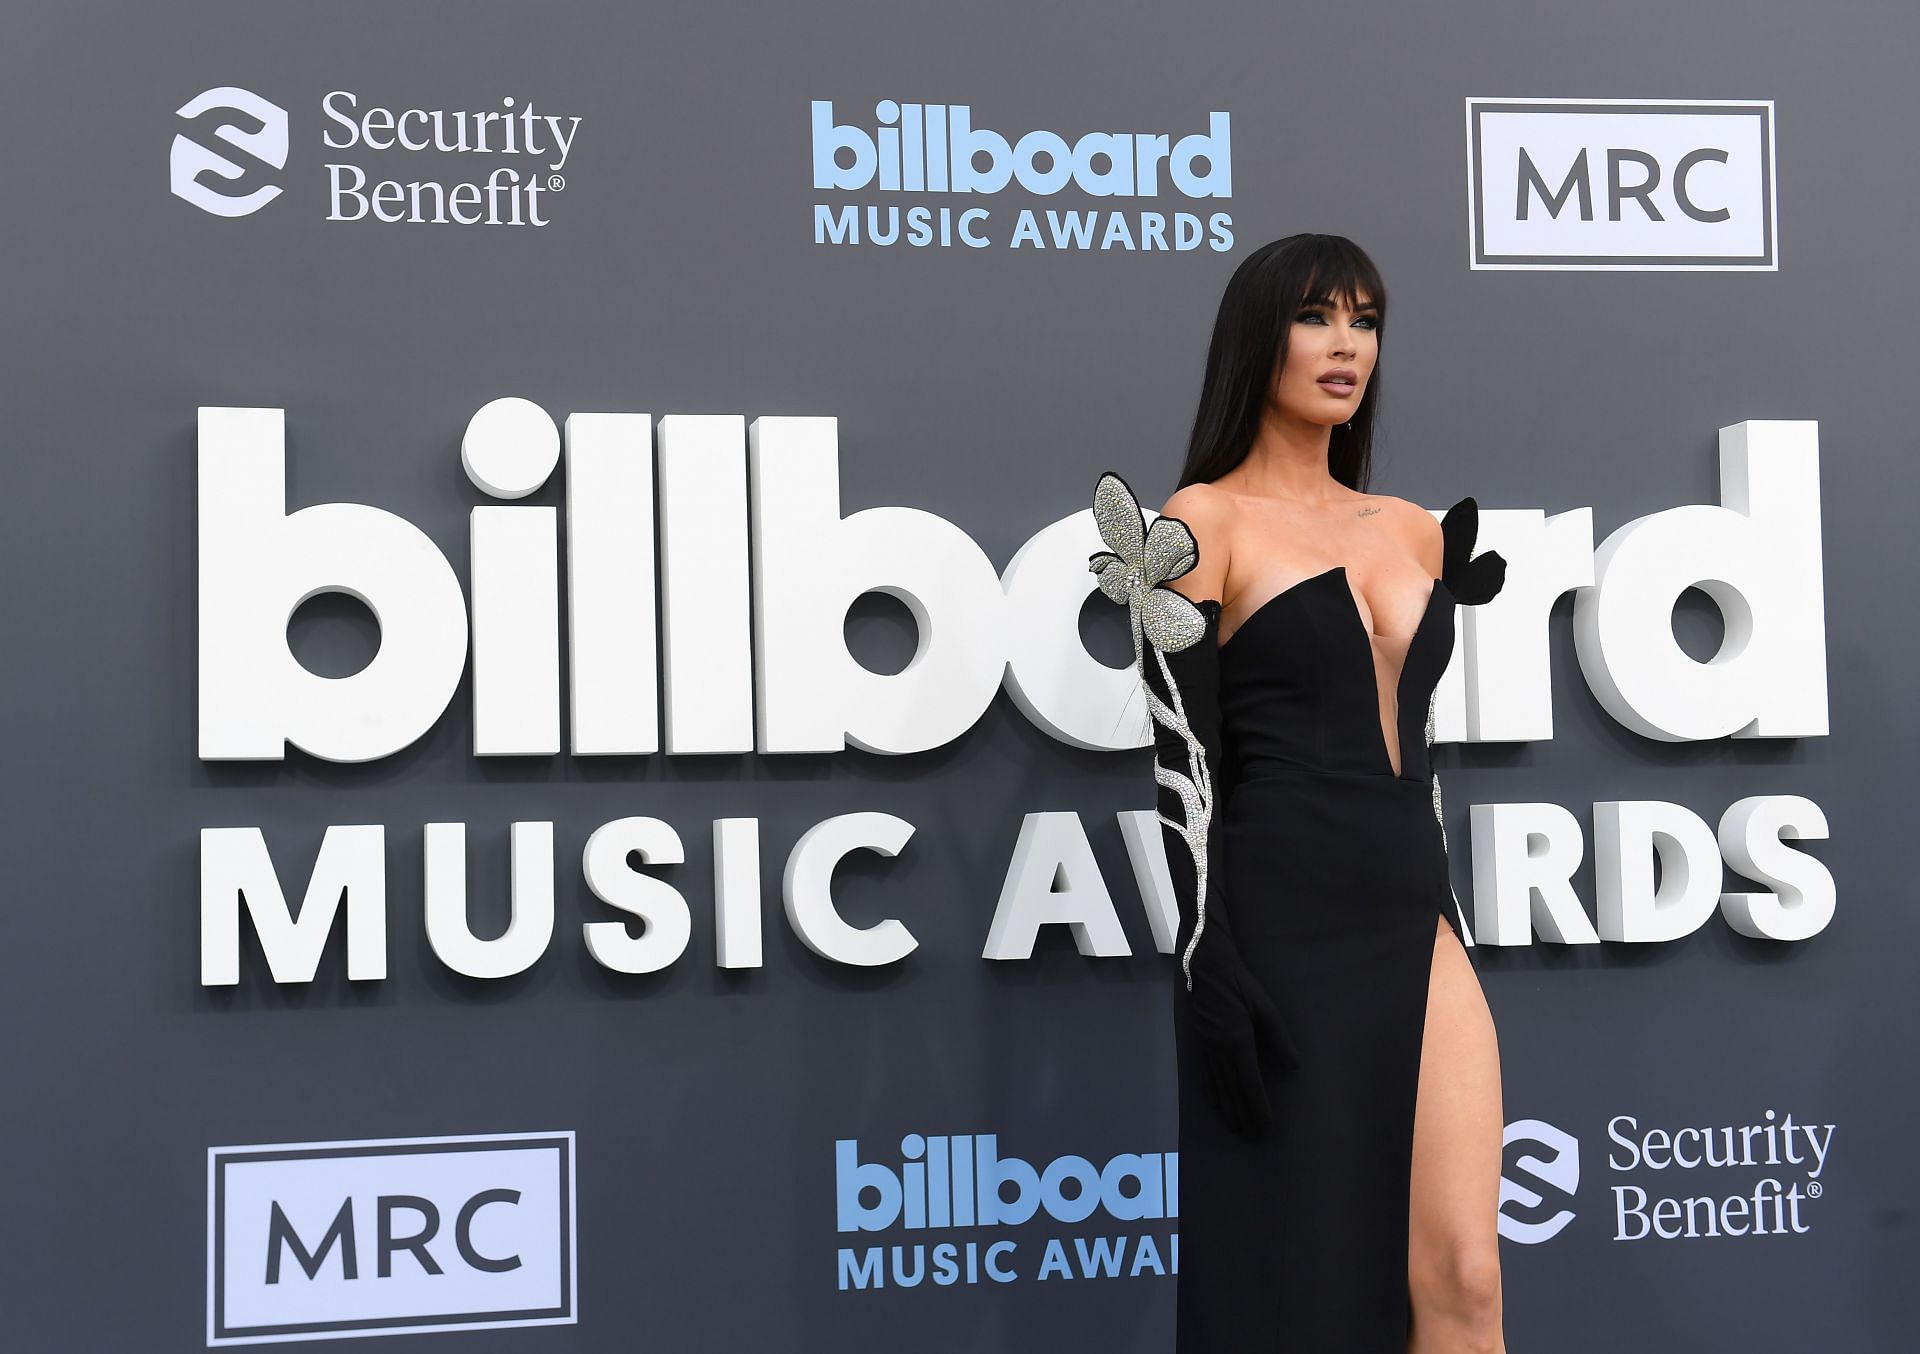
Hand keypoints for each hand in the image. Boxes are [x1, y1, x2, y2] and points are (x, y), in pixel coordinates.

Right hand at [1187, 936, 1299, 1139]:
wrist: (1206, 967)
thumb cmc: (1240, 984)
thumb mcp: (1266, 1007)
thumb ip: (1279, 1038)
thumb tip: (1294, 1066)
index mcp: (1238, 1041)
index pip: (1250, 1083)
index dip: (1259, 1107)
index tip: (1266, 1125)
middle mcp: (1219, 1050)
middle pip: (1233, 1091)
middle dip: (1244, 1116)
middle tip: (1253, 1137)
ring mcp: (1205, 1048)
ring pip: (1218, 1087)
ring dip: (1228, 1110)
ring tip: (1236, 1129)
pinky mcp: (1197, 1043)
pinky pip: (1204, 1076)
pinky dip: (1211, 1094)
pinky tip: (1215, 1106)